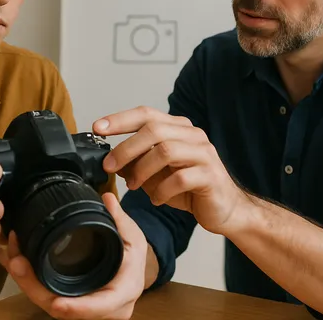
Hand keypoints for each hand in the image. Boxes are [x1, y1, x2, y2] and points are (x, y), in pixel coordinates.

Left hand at [0, 193, 146, 319]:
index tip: (56, 304)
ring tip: (12, 258)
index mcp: (121, 295)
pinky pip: (44, 294)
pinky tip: (12, 263)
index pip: (99, 307)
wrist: (131, 273)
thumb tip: (108, 199)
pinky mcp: (67, 301)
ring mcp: (81, 309)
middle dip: (36, 288)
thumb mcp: (133, 238)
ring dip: (27, 282)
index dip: (76, 308)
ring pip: (49, 302)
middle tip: (17, 264)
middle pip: (63, 308)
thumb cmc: (132, 258)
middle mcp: (101, 310)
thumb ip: (119, 219)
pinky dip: (27, 280)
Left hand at [94, 106, 241, 233]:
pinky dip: (162, 189)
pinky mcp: (210, 175)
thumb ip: (136, 162)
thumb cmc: (189, 188)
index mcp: (178, 128)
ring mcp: (204, 153)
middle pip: (154, 130)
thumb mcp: (156, 173)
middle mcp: (192, 135)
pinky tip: (156, 199)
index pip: (146, 114)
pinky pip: (180, 178)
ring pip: (166, 151)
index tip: (97, 128)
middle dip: (126, 148)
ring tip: (133, 185)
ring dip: (142, 169)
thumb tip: (109, 159)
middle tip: (109, 166)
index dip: (120, 119)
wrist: (224, 208)